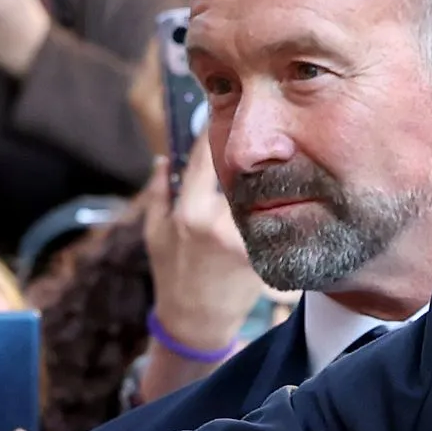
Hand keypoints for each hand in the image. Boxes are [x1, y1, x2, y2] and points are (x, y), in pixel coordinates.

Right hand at [145, 143, 261, 356]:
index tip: (215, 110)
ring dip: (261, 175)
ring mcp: (246, 239)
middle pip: (240, 169)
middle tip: (248, 130)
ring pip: (258, 192)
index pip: (204, 156)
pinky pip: (269, 216)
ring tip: (268, 159)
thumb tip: (165, 156)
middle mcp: (221, 223)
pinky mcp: (264, 251)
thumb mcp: (156, 231)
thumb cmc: (172, 273)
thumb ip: (160, 191)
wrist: (198, 320)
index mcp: (191, 213)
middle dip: (243, 150)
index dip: (210, 130)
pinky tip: (275, 195)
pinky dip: (271, 204)